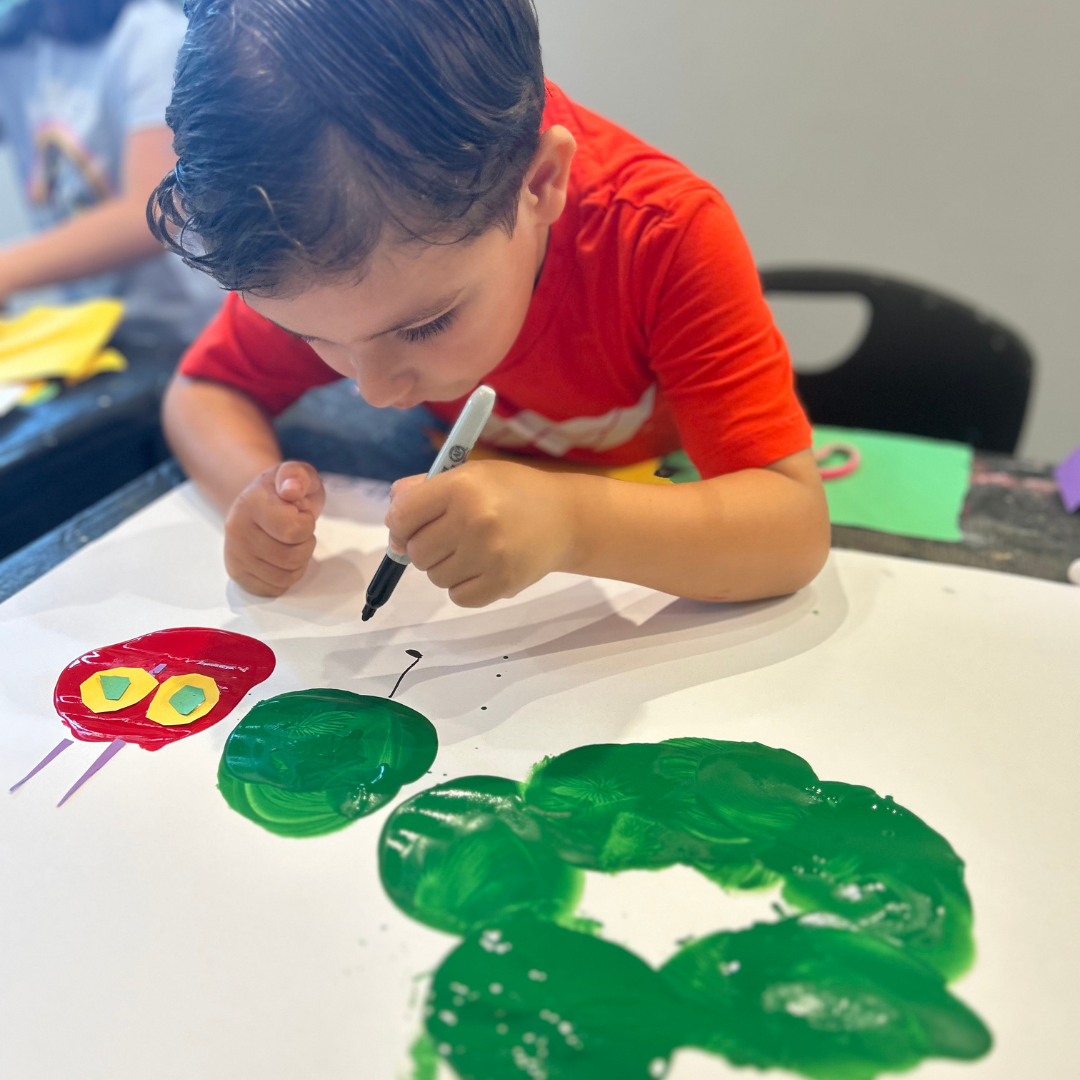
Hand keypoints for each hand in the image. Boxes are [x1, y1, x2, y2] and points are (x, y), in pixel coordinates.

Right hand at [224, 461, 324, 595]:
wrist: (261, 502)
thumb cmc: (286, 490)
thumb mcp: (298, 474)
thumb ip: (298, 476)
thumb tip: (291, 489)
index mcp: (250, 503)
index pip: (294, 531)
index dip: (306, 523)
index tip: (298, 512)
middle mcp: (236, 530)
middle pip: (291, 558)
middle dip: (305, 544)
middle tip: (295, 530)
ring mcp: (234, 555)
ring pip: (285, 577)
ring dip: (298, 562)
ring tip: (288, 543)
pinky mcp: (238, 574)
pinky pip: (275, 588)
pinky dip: (286, 576)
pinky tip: (280, 558)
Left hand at [385, 460, 576, 606]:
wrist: (565, 517)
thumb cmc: (511, 492)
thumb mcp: (469, 474)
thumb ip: (424, 489)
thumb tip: (392, 520)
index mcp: (462, 487)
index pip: (404, 516)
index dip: (400, 526)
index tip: (408, 528)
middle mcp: (474, 520)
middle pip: (417, 552)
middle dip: (425, 547)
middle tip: (448, 538)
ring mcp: (490, 555)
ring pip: (435, 577)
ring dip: (445, 568)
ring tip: (470, 551)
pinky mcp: (502, 583)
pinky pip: (458, 597)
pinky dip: (463, 587)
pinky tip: (481, 569)